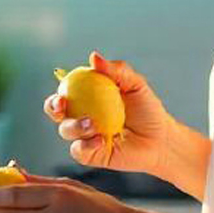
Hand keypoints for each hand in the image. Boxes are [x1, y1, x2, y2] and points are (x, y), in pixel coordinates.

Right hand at [45, 51, 174, 175]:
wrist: (161, 140)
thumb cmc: (148, 111)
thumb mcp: (135, 85)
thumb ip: (116, 70)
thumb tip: (94, 57)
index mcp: (88, 99)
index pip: (65, 93)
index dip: (57, 91)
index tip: (62, 92)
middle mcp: (82, 118)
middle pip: (56, 113)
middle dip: (53, 108)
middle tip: (62, 106)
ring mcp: (85, 137)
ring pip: (65, 131)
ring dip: (75, 126)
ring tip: (93, 124)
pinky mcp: (91, 155)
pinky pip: (78, 151)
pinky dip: (86, 145)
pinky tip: (101, 140)